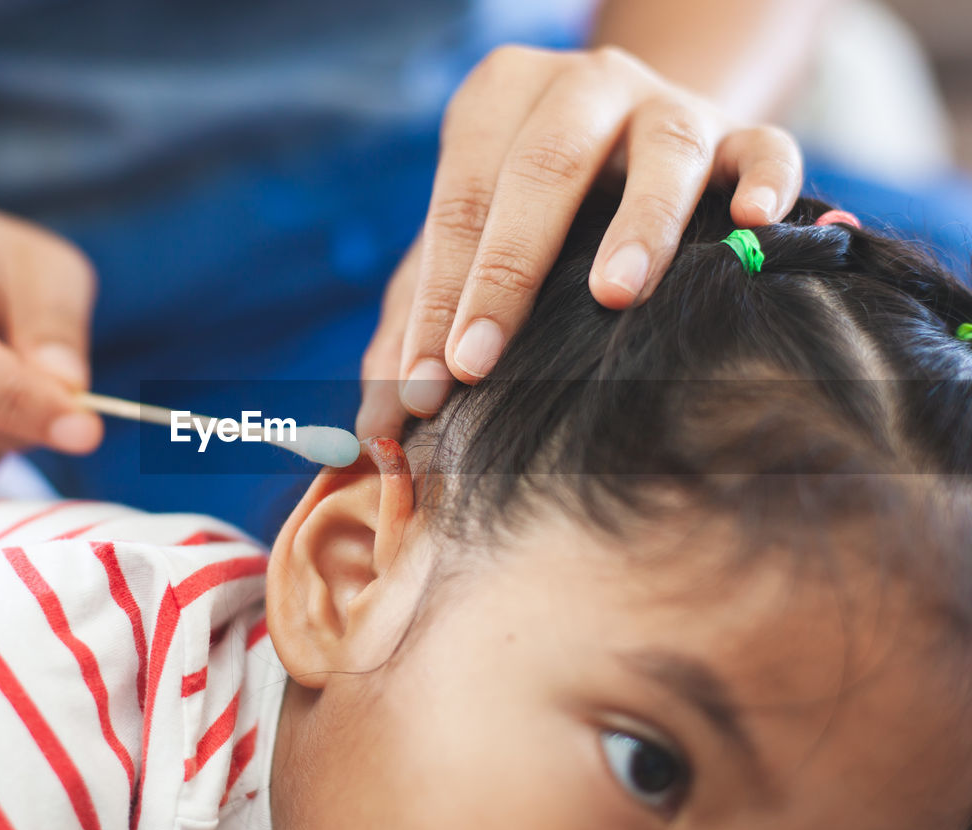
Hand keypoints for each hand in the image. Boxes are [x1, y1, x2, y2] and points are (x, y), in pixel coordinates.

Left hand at [357, 46, 802, 436]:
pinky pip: (767, 145)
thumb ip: (415, 321)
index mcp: (499, 101)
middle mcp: (585, 87)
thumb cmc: (527, 216)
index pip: (458, 201)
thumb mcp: (462, 250)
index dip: (436, 297)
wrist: (629, 146)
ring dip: (639, 223)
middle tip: (478, 364)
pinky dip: (766, 180)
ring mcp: (671, 104)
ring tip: (614, 294)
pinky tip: (753, 223)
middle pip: (543, 168)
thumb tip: (379, 425)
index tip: (422, 388)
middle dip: (504, 272)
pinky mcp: (745, 132)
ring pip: (663, 149)